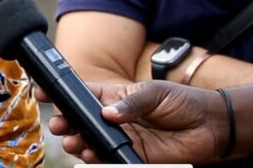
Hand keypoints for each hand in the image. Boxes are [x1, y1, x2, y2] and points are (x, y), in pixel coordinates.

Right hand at [36, 81, 222, 163]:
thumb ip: (130, 103)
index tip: (42, 92)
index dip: (62, 93)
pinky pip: (108, 158)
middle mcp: (113, 117)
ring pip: (90, 141)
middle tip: (57, 125)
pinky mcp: (133, 155)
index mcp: (114, 95)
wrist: (210, 126)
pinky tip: (89, 156)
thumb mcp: (154, 93)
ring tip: (72, 143)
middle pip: (80, 121)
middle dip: (64, 123)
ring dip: (76, 142)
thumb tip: (108, 114)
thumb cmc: (182, 101)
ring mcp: (121, 137)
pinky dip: (96, 159)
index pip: (82, 94)